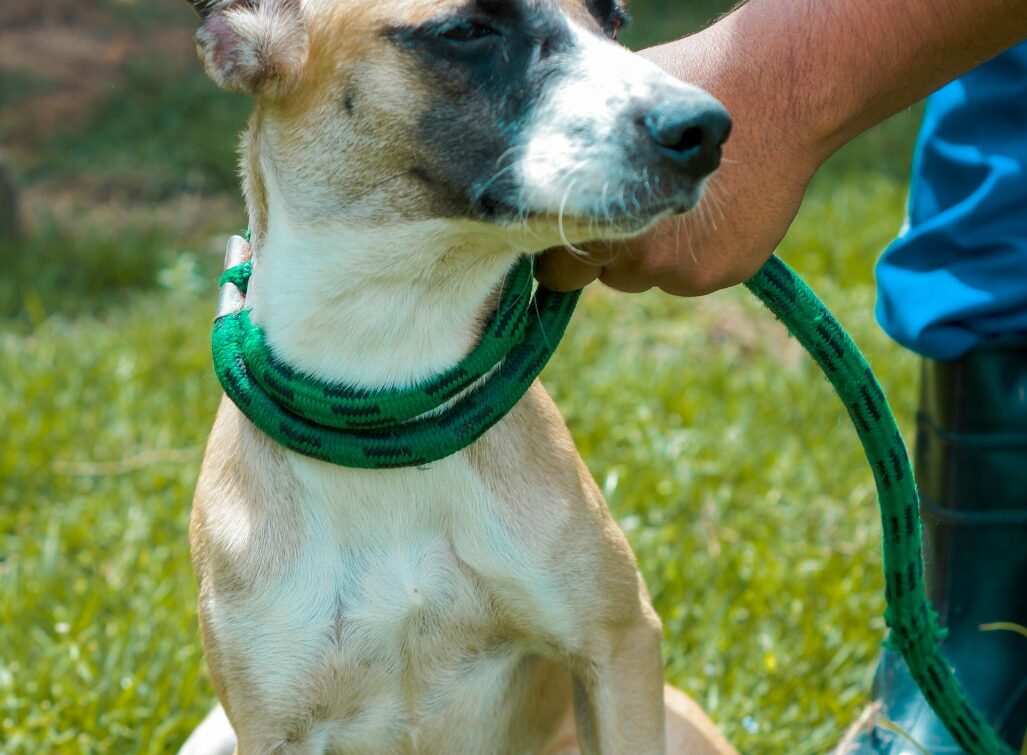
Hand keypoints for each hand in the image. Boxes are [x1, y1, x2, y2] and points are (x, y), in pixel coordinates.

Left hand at [536, 34, 823, 295]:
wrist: (778, 95)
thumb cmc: (689, 89)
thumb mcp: (620, 113)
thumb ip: (588, 159)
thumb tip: (557, 174)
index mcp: (599, 221)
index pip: (559, 271)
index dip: (567, 247)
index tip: (578, 228)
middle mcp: (636, 259)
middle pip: (606, 274)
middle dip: (614, 250)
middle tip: (636, 205)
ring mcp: (681, 272)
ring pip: (650, 276)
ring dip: (657, 254)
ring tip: (678, 204)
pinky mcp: (720, 274)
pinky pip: (695, 273)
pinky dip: (701, 253)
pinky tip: (717, 211)